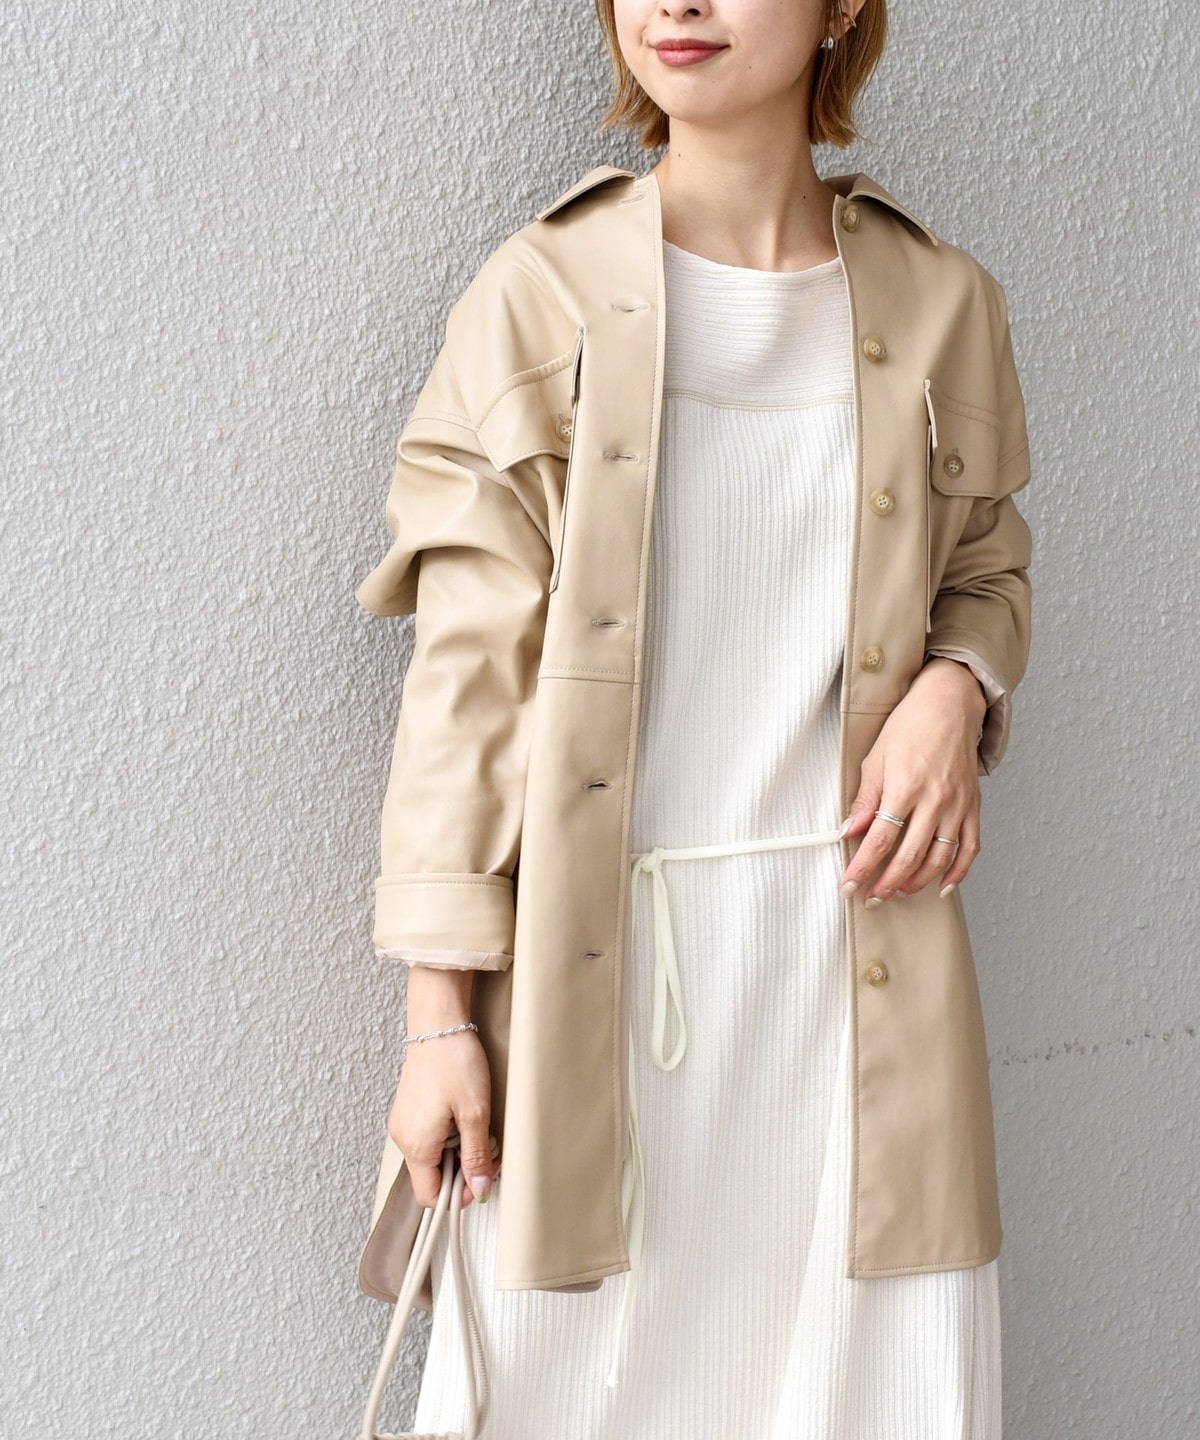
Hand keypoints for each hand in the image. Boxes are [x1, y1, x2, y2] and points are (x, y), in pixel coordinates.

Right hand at [388, 1023, 499, 1210]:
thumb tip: (480, 1189)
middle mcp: (403, 1138)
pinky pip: (428, 1137)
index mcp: (416, 1145)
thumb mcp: (475, 1113)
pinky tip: (464, 1115)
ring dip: (457, 1151)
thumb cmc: (455, 1063)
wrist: (438, 1025)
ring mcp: (404, 1123)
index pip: (430, 1197)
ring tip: (476, 1125)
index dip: (459, 1195)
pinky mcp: (409, 1110)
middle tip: (487, 1147)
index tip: (482, 1177)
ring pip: (432, 1157)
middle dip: (463, 1170)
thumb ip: (476, 1156)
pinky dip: (448, 1135)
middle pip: (432, 1177)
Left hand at [839, 658, 986, 903]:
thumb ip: (865, 799)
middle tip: (871, 898)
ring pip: (939, 858)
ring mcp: (957, 805)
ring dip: (917, 882)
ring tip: (898, 892)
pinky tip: (942, 886)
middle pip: (909, 856)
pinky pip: (969, 848)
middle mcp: (934, 800)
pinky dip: (958, 872)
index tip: (849, 885)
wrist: (950, 704)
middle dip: (886, 883)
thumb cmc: (910, 725)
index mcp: (905, 786)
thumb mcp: (875, 758)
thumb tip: (849, 831)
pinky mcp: (973, 806)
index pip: (880, 839)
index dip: (863, 867)